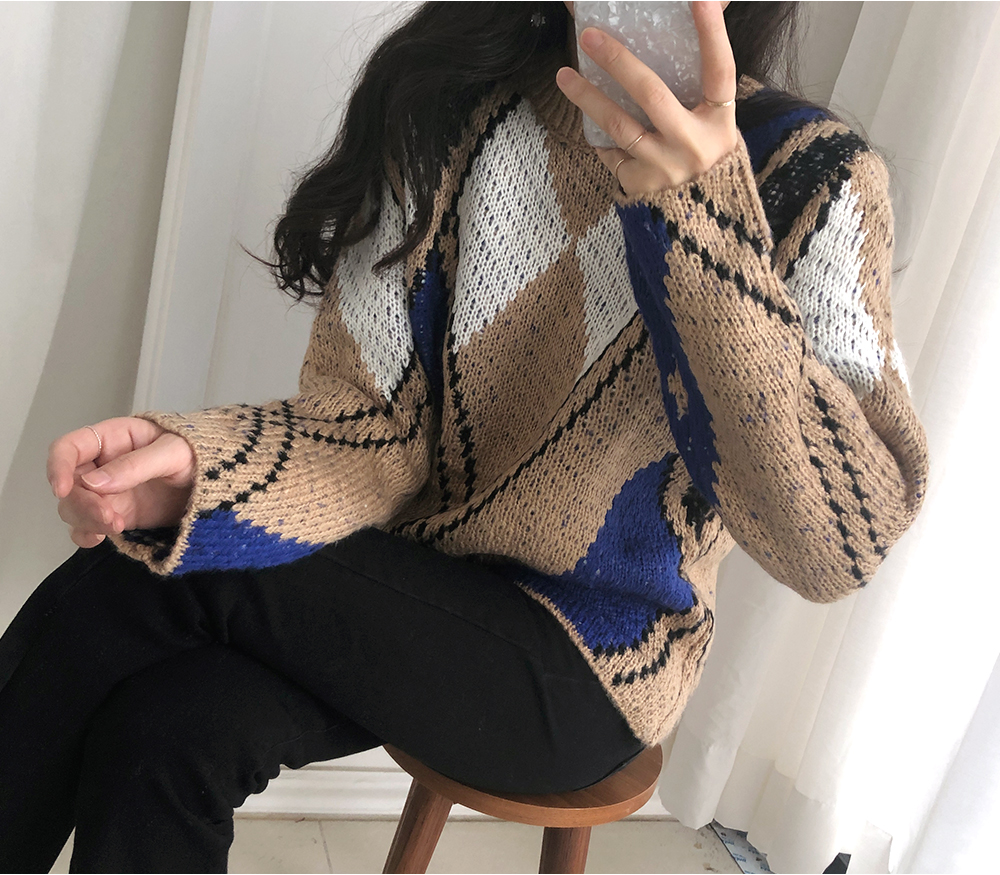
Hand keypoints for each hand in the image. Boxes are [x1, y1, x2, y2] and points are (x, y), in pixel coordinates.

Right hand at [47, 417, 195, 547]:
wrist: (221, 482)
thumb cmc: (200, 455)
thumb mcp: (174, 452)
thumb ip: (136, 465)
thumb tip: (94, 482)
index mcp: (115, 438)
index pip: (70, 447)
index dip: (58, 466)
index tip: (62, 489)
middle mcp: (104, 464)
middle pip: (70, 484)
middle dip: (82, 503)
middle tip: (109, 517)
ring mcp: (109, 491)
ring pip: (75, 507)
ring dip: (87, 520)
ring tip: (116, 526)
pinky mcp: (118, 514)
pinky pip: (88, 526)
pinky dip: (87, 534)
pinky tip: (98, 538)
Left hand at [555, 1, 737, 195]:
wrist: (701, 212)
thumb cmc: (704, 148)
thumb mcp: (713, 116)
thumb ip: (703, 77)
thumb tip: (705, 12)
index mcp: (720, 120)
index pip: (720, 70)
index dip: (712, 34)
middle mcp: (693, 144)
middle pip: (652, 95)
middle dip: (619, 62)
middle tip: (590, 37)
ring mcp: (665, 168)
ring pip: (620, 126)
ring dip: (588, 98)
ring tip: (565, 75)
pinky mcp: (642, 183)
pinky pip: (611, 151)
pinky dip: (599, 134)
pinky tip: (589, 118)